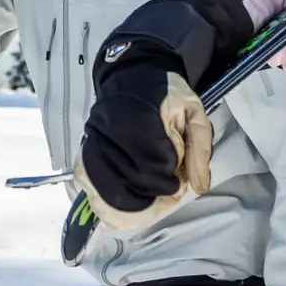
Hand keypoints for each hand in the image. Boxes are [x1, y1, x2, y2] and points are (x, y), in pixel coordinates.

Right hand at [74, 62, 211, 229]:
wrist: (133, 77)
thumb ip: (200, 150)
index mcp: (143, 124)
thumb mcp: (193, 113)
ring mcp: (95, 145)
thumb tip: (198, 187)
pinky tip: (127, 206)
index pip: (157, 170)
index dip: (172, 184)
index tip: (180, 182)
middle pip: (134, 185)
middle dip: (155, 198)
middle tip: (169, 195)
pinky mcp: (85, 153)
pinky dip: (108, 205)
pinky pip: (91, 188)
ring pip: (108, 194)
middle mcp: (113, 136)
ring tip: (151, 205)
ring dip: (132, 209)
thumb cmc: (167, 95)